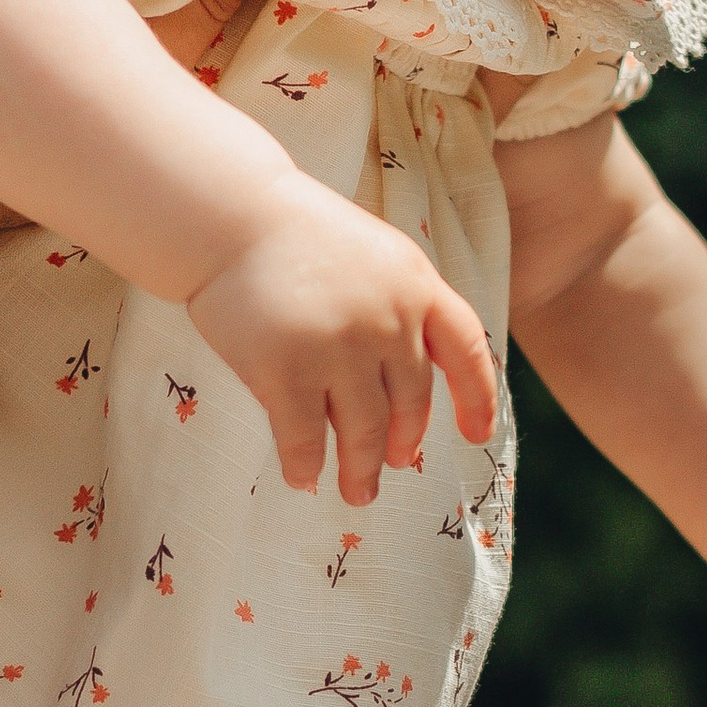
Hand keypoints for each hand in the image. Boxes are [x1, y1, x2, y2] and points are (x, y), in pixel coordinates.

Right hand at [188, 183, 499, 505]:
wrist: (229, 214)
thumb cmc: (297, 235)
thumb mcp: (376, 257)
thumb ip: (403, 307)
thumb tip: (407, 386)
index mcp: (417, 285)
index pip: (467, 351)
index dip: (477, 398)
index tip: (476, 435)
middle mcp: (388, 321)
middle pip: (410, 402)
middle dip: (402, 442)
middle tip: (393, 464)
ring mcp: (338, 349)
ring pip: (363, 431)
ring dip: (360, 470)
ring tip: (357, 492)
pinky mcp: (286, 371)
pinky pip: (305, 438)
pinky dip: (306, 465)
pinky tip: (303, 478)